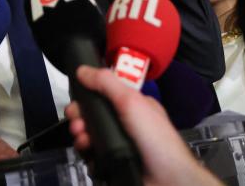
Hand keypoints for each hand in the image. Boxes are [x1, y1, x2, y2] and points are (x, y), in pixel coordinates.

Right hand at [65, 66, 221, 185]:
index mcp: (132, 105)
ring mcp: (119, 143)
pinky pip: (92, 156)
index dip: (87, 97)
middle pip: (93, 116)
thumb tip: (84, 70)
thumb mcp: (130, 102)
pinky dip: (87, 154)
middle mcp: (125, 124)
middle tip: (77, 122)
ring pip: (90, 136)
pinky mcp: (114, 163)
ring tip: (83, 139)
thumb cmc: (159, 141)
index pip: (103, 94)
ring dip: (81, 135)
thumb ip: (107, 83)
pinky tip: (89, 154)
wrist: (168, 179)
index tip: (77, 101)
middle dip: (80, 117)